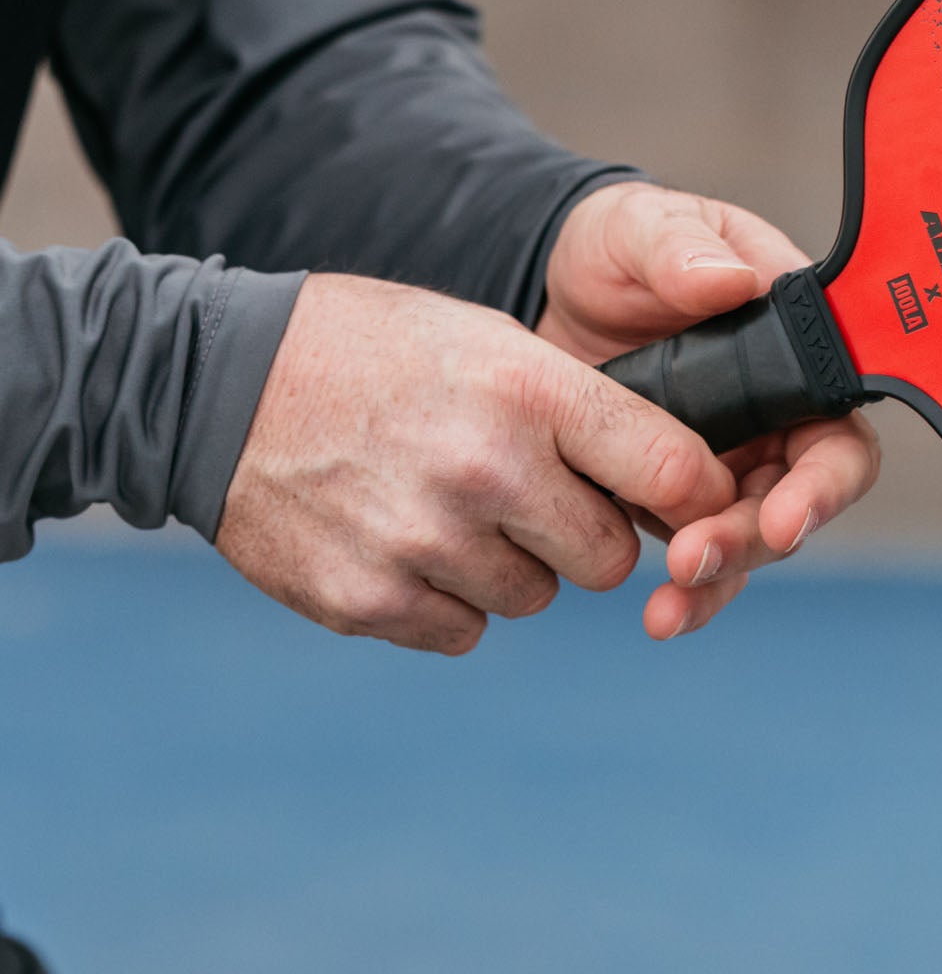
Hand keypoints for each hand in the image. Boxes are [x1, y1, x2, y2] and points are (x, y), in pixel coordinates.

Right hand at [217, 273, 736, 654]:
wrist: (216, 383)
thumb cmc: (376, 352)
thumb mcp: (490, 342)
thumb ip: (581, 412)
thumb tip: (682, 486)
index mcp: (530, 391)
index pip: (672, 473)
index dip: (693, 497)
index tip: (687, 503)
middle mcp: (486, 470)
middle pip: (610, 560)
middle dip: (586, 536)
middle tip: (535, 497)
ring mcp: (425, 543)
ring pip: (533, 598)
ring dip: (510, 566)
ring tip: (449, 504)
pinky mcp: (369, 600)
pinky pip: (463, 630)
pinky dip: (445, 600)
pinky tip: (404, 539)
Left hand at [539, 183, 881, 636]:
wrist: (547, 287)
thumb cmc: (618, 244)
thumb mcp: (643, 227)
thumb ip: (682, 249)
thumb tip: (731, 282)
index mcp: (796, 351)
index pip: (839, 429)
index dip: (825, 483)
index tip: (785, 517)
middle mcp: (780, 414)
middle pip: (800, 500)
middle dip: (755, 540)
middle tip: (698, 559)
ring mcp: (733, 460)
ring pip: (752, 538)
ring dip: (721, 576)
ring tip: (668, 606)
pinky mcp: (679, 495)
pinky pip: (702, 551)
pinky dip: (686, 592)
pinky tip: (657, 614)